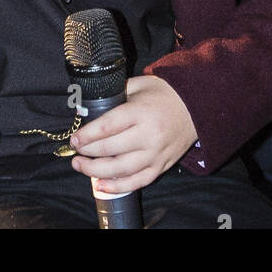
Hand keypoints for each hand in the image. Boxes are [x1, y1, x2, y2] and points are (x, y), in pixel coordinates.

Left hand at [68, 75, 197, 193]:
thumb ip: (117, 93)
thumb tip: (91, 104)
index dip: (88, 135)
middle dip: (88, 153)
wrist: (197, 107)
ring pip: (121, 169)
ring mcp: (156, 153)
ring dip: (96, 171)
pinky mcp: (162, 166)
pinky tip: (101, 185)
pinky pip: (138, 181)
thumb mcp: (140, 84)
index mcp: (141, 111)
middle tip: (74, 153)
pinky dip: (118, 186)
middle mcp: (148, 135)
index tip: (74, 139)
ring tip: (81, 167)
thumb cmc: (165, 93)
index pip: (108, 126)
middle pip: (111, 149)